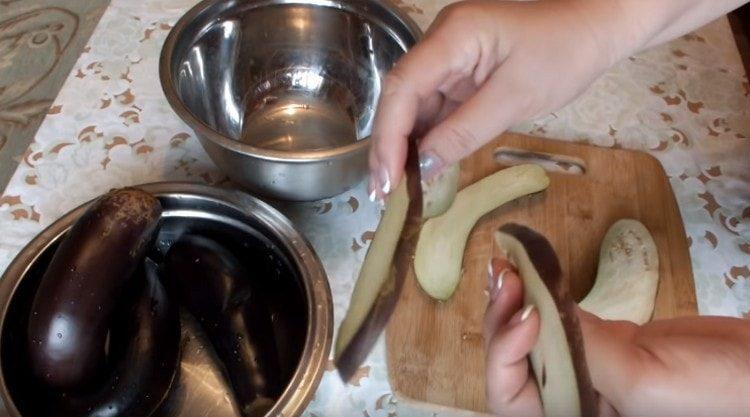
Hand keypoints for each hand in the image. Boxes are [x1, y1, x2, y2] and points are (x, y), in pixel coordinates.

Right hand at [367, 0, 747, 198]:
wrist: (595, 31)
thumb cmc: (564, 53)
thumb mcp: (516, 97)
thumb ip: (465, 131)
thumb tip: (423, 167)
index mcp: (452, 35)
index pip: (403, 86)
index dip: (389, 135)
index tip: (387, 177)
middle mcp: (441, 44)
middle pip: (401, 96)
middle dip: (390, 145)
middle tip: (384, 192)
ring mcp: (449, 59)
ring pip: (414, 106)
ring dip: (406, 146)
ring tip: (398, 188)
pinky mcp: (461, 75)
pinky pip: (435, 109)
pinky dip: (428, 139)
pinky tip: (422, 167)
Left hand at [484, 257, 749, 416]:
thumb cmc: (714, 392)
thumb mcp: (643, 381)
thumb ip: (587, 354)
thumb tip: (540, 314)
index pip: (512, 399)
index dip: (505, 356)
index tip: (526, 314)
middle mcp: (573, 401)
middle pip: (515, 366)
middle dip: (502, 320)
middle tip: (505, 275)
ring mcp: (588, 371)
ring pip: (533, 339)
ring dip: (514, 302)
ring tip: (505, 266)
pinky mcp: (606, 344)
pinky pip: (562, 321)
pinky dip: (543, 295)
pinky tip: (530, 272)